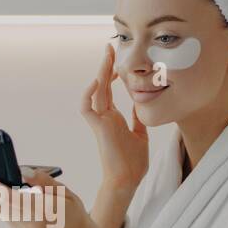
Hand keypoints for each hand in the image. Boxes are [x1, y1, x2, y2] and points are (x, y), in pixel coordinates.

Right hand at [81, 43, 148, 191]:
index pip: (109, 89)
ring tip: (107, 55)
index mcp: (112, 117)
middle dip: (105, 65)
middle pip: (101, 85)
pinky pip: (87, 108)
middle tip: (110, 47)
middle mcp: (104, 116)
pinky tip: (100, 80)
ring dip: (100, 72)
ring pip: (96, 92)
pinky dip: (90, 93)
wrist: (128, 180)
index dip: (112, 73)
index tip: (118, 60)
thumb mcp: (140, 134)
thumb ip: (137, 117)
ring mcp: (100, 121)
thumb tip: (140, 102)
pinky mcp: (98, 128)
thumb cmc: (133, 162)